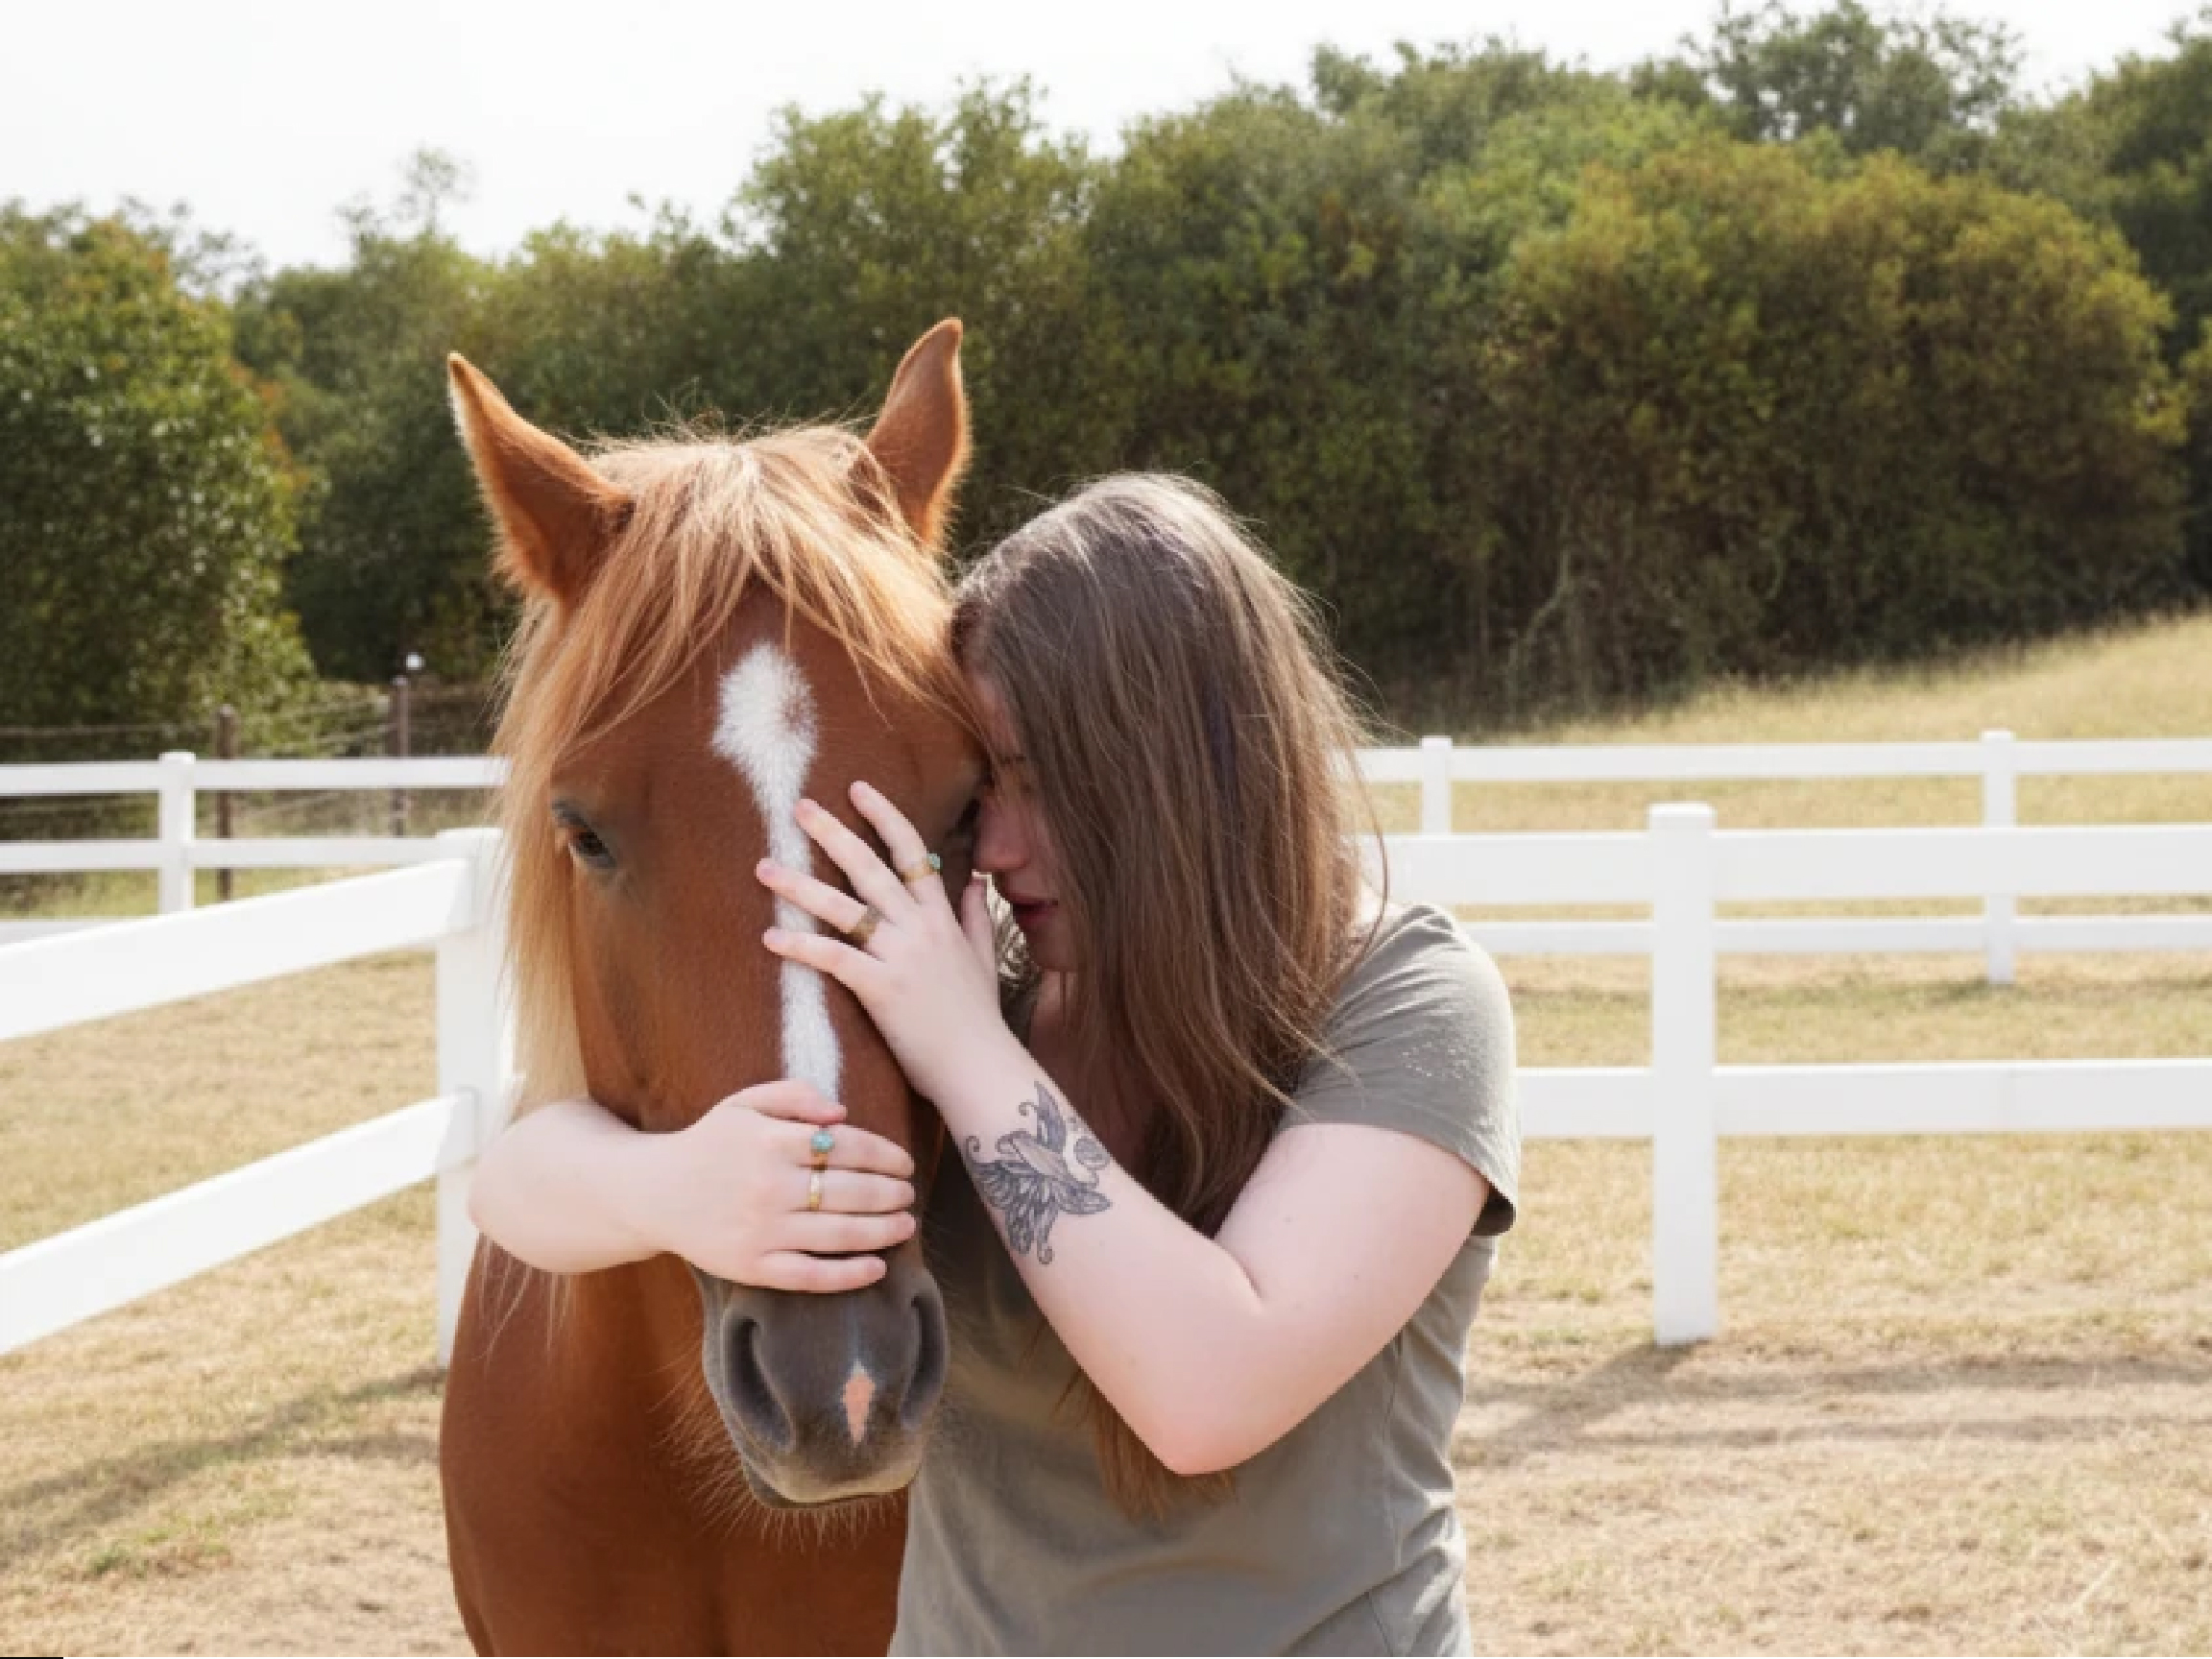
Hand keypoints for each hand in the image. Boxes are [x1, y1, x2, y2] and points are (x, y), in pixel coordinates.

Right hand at [638, 1080, 917, 1291]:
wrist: (652, 1193)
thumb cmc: (709, 1143)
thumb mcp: (745, 1103)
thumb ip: (795, 1095)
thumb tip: (842, 1113)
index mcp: (771, 1141)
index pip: (848, 1146)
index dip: (886, 1156)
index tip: (904, 1163)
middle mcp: (770, 1186)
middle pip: (851, 1191)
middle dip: (891, 1194)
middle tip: (908, 1194)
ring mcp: (762, 1230)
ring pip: (839, 1234)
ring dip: (883, 1230)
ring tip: (906, 1224)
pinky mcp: (753, 1267)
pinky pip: (811, 1275)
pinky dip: (848, 1275)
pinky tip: (877, 1268)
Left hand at [757, 780, 1012, 1104]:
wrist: (979, 1068)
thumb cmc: (978, 1021)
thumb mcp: (983, 959)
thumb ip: (976, 916)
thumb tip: (974, 880)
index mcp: (942, 918)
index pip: (912, 852)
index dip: (884, 816)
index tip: (857, 789)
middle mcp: (920, 929)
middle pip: (870, 867)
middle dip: (833, 833)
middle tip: (799, 807)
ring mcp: (901, 957)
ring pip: (844, 908)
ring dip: (800, 885)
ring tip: (765, 867)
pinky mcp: (882, 990)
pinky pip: (834, 959)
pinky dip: (801, 946)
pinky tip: (770, 938)